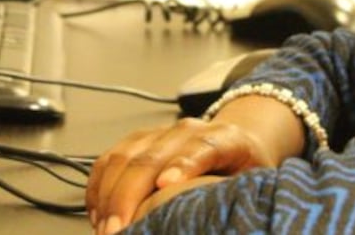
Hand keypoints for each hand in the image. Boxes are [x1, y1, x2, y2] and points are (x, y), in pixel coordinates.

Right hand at [86, 117, 278, 234]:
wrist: (238, 139)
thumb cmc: (246, 170)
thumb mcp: (256, 184)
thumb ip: (241, 197)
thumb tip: (222, 224)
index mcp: (226, 139)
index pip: (203, 147)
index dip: (183, 165)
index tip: (166, 186)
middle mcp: (188, 130)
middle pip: (152, 157)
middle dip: (129, 196)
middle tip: (119, 232)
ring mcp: (159, 133)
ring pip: (124, 157)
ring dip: (109, 195)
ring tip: (105, 229)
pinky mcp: (137, 140)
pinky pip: (108, 159)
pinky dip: (98, 187)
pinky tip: (98, 214)